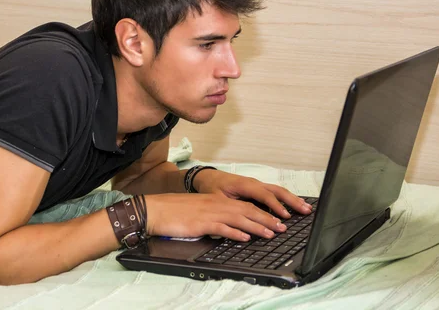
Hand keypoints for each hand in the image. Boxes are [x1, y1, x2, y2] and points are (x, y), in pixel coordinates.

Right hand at [144, 193, 287, 240]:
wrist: (156, 209)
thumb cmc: (176, 211)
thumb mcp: (200, 211)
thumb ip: (216, 216)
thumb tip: (229, 226)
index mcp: (217, 200)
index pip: (245, 206)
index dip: (263, 212)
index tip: (276, 220)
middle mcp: (217, 204)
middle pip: (247, 210)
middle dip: (267, 218)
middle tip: (282, 227)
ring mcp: (210, 213)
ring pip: (240, 218)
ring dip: (257, 226)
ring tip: (271, 233)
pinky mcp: (202, 223)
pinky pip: (223, 228)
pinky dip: (236, 233)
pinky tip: (246, 238)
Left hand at [193, 169, 312, 219]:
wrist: (207, 178)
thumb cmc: (211, 188)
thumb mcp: (216, 199)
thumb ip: (228, 209)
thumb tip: (237, 223)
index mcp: (244, 185)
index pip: (264, 196)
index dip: (275, 206)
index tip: (285, 216)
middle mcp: (254, 183)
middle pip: (277, 191)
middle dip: (292, 201)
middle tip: (305, 210)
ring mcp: (257, 184)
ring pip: (279, 190)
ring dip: (293, 199)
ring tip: (306, 208)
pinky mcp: (258, 188)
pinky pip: (275, 192)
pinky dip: (287, 198)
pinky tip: (295, 205)